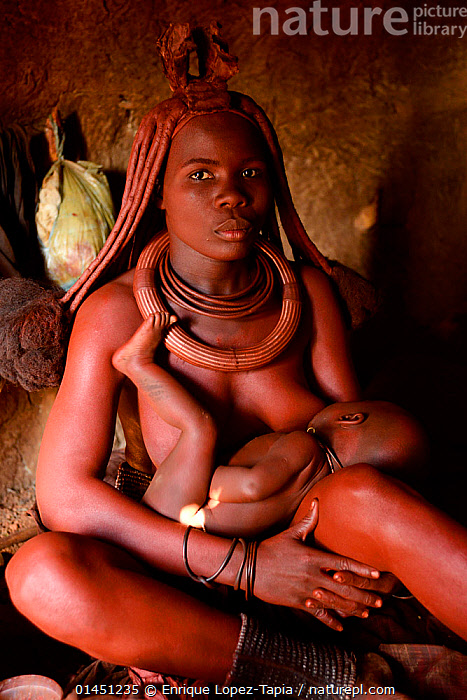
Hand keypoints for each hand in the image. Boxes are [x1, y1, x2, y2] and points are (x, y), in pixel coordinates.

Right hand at [254, 500, 382, 630]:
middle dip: (364, 594)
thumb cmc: (272, 547)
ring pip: (335, 603)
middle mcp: (313, 575)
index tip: (377, 574)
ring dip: (353, 609)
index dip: (361, 570)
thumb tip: (317, 501)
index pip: (343, 564)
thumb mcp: (291, 533)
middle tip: (381, 600)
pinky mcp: (298, 602)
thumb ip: (308, 520)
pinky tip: (341, 627)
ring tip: (367, 612)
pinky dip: (330, 621)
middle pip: (344, 587)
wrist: (250, 567)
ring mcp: (306, 591)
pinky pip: (318, 613)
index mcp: (313, 557)